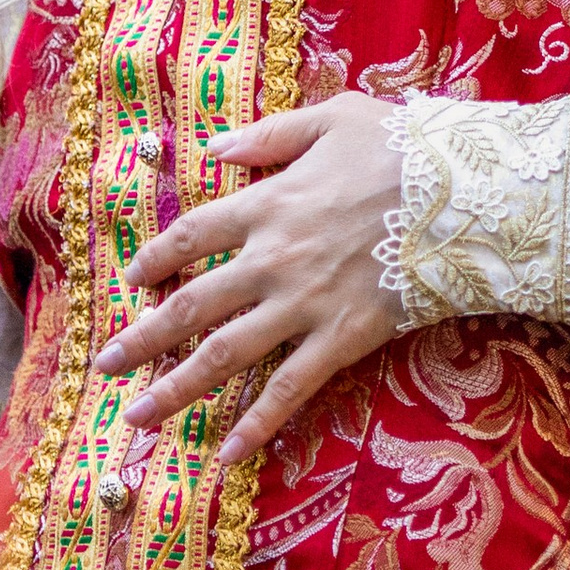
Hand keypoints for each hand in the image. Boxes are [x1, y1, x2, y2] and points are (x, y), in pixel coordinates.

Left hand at [97, 91, 403, 467]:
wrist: (466, 194)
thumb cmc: (402, 148)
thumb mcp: (333, 117)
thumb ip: (270, 134)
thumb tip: (215, 150)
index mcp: (267, 203)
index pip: (191, 236)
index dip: (155, 258)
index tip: (130, 280)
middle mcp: (272, 259)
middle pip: (191, 304)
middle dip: (141, 338)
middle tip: (104, 367)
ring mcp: (304, 304)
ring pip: (225, 354)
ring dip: (175, 388)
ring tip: (136, 418)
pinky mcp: (341, 339)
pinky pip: (290, 388)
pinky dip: (257, 423)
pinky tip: (226, 453)